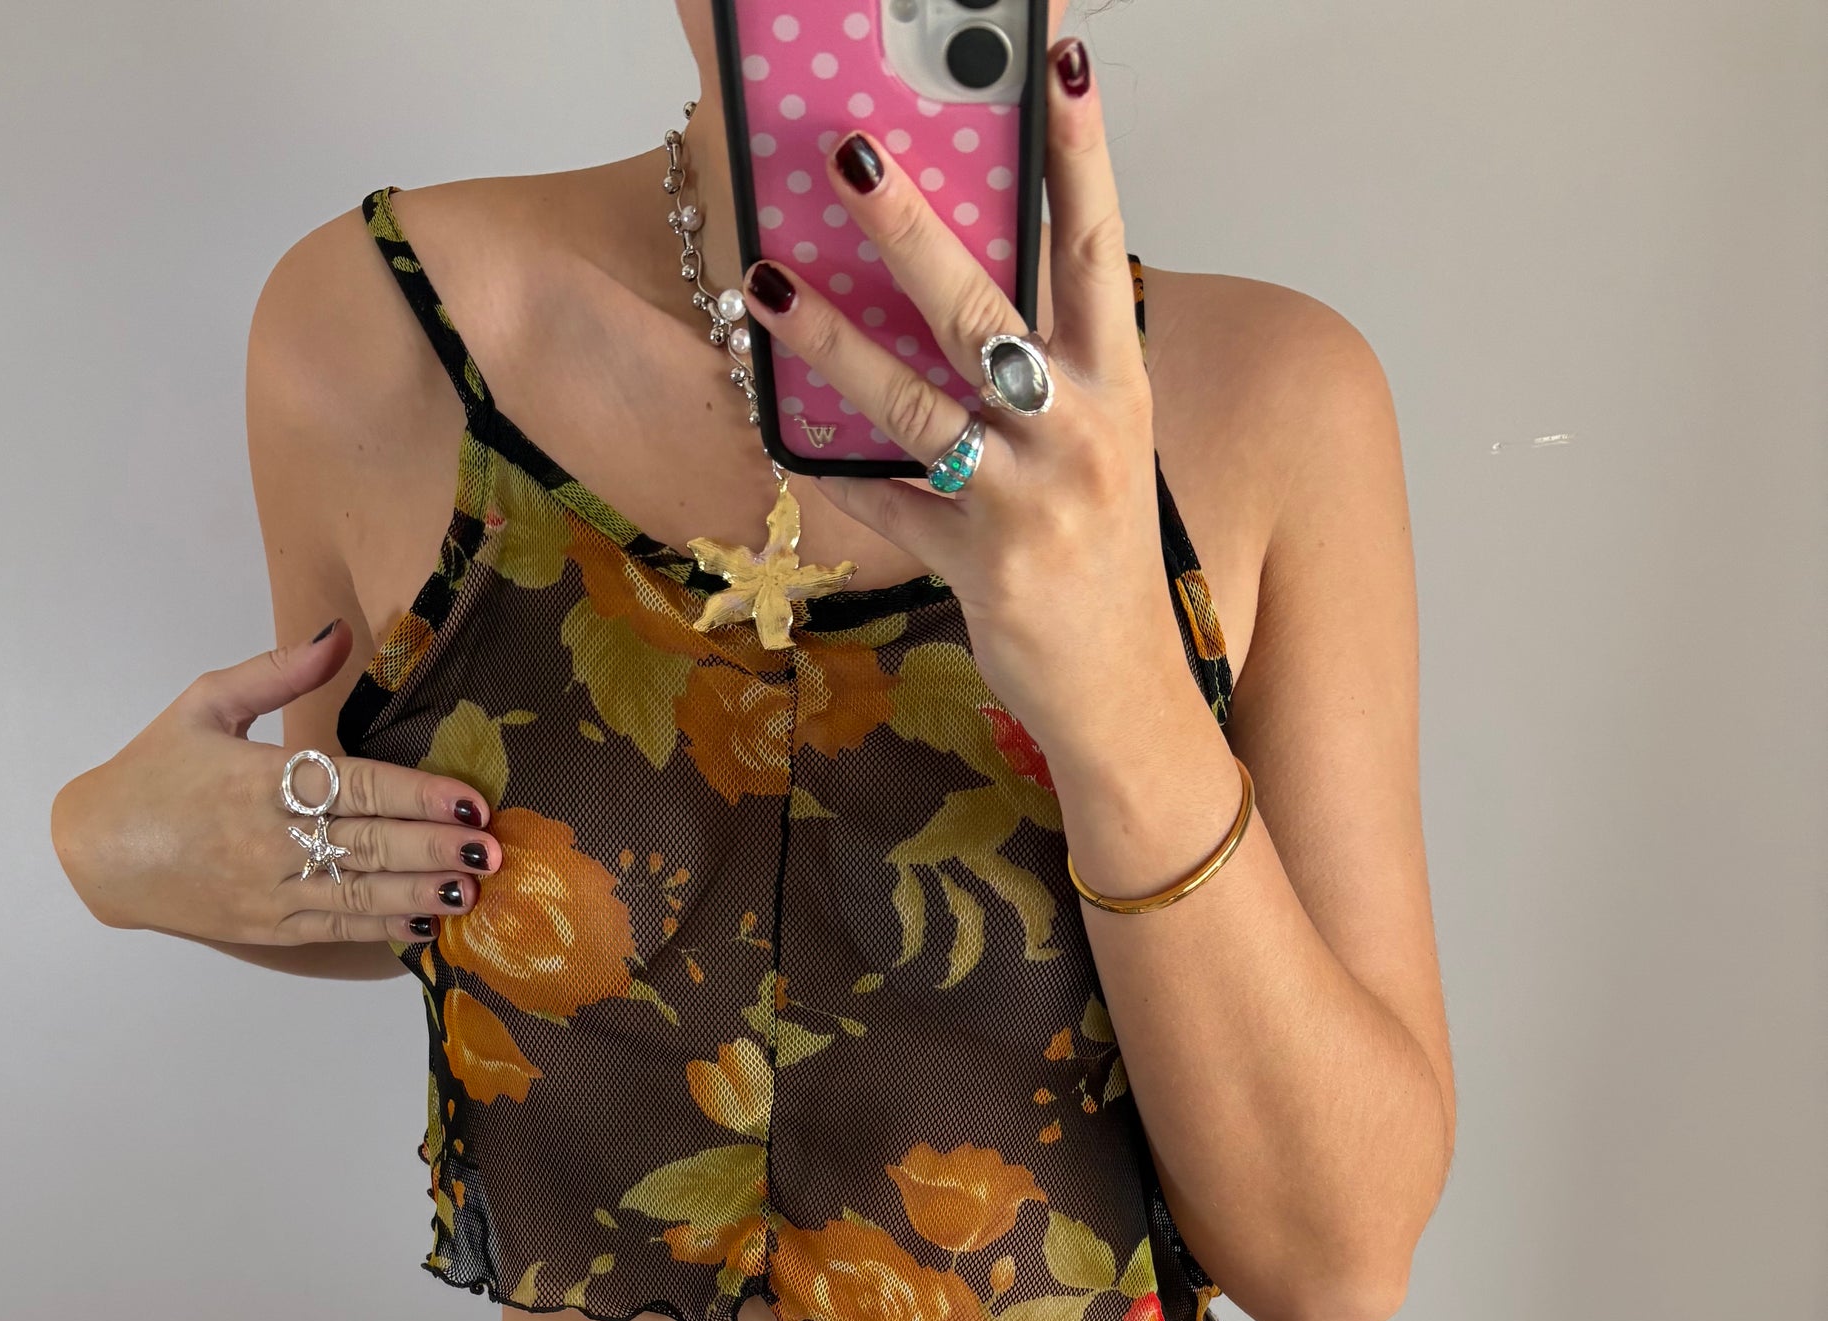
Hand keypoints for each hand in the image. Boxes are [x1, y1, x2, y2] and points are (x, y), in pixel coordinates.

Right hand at [49, 622, 502, 948]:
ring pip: (362, 895)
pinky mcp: (269, 927)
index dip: (419, 796)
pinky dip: (385, 927)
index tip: (469, 801)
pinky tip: (427, 921)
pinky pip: (339, 928)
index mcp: (260, 778)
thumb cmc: (156, 770)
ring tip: (475, 890)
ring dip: (424, 894)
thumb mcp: (205, 704)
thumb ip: (276, 671)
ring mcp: (272, 890)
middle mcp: (271, 839)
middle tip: (493, 852)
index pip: (357, 787)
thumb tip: (337, 632)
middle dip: (437, 850)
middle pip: (371, 845)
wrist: (100, 850)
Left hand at [740, 40, 1184, 760]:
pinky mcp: (982, 564)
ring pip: (917, 405)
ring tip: (763, 284)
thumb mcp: (1093, 445)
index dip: (1080, 150)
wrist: (1123, 691)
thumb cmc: (1099, 551)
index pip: (1096, 245)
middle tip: (851, 155)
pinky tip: (780, 434)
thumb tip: (947, 282)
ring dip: (832, 341)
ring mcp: (1031, 501)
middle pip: (987, 310)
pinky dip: (835, 469)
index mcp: (1117, 383)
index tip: (1061, 57)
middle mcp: (1082, 431)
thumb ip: (1039, 368)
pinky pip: (889, 504)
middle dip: (915, 230)